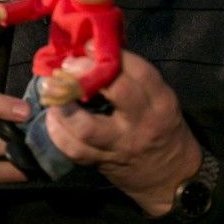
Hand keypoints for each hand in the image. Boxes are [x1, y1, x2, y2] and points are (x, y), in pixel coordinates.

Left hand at [44, 48, 201, 215]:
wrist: (172, 178)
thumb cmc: (162, 126)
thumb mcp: (159, 98)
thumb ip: (132, 77)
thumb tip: (95, 49)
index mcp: (160, 101)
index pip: (139, 72)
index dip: (111, 56)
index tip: (88, 45)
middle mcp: (142, 123)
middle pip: (117, 93)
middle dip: (87, 74)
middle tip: (67, 66)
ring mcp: (121, 146)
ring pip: (87, 128)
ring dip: (63, 106)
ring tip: (50, 90)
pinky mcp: (103, 163)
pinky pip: (75, 150)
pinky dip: (58, 132)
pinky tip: (52, 116)